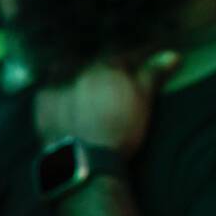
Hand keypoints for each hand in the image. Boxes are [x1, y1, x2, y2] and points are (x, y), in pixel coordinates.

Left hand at [34, 50, 181, 159]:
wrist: (86, 162)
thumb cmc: (118, 131)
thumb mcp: (142, 102)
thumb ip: (153, 74)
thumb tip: (173, 55)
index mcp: (105, 64)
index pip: (121, 53)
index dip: (131, 59)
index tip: (137, 64)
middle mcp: (79, 66)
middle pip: (92, 58)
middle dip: (101, 65)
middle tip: (108, 80)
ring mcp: (56, 82)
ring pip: (66, 66)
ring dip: (75, 71)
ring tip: (85, 87)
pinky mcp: (42, 100)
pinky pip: (48, 86)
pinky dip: (56, 89)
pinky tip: (64, 99)